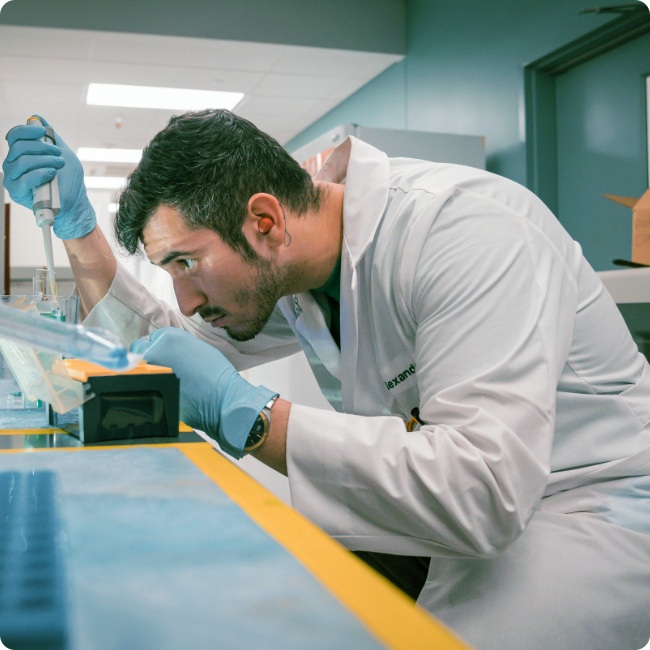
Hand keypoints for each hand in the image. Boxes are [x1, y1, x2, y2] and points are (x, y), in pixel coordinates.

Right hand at [3, 116, 96, 238]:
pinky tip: (51, 174)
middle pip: (18, 147)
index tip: (44, 132)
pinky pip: (22, 179)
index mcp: (21, 153)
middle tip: (58, 155)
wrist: (75, 200)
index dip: (27, 130)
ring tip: (59, 166)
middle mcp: (13, 163)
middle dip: (41, 148)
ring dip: (44, 161)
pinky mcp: (16, 192)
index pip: (14, 136)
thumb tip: (37, 117)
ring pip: (21, 162)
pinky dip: (39, 174)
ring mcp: (13, 178)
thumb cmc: (68, 178)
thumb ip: (50, 136)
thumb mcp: (62, 152)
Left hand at [131, 328, 277, 458]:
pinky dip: (149, 387)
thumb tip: (162, 351)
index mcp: (169, 337)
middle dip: (147, 356)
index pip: (151, 337)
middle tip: (159, 366)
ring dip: (145, 371)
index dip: (158, 347)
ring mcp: (149, 370)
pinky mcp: (148, 389)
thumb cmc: (216, 375)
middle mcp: (156, 349)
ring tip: (163, 380)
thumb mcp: (197, 348)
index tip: (165, 356)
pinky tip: (164, 391)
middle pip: (139, 349)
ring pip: (137, 367)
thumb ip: (176, 346)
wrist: (223, 400)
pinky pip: (141, 385)